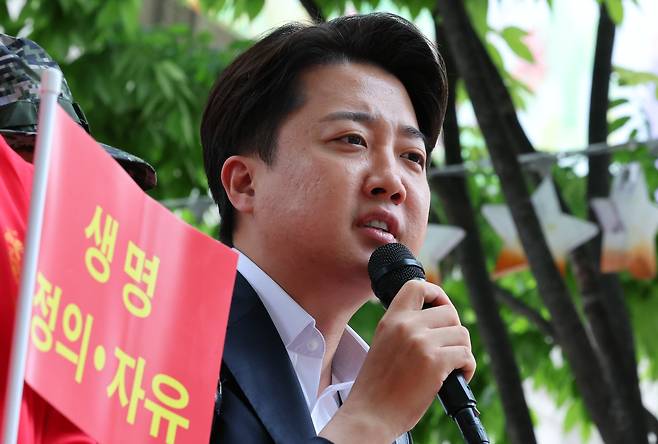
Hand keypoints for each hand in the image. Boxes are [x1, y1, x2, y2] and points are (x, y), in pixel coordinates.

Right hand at [319, 280, 474, 442]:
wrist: (370, 414)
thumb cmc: (377, 387)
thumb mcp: (383, 344)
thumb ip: (404, 330)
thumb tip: (437, 323)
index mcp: (390, 320)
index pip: (417, 286)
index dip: (437, 293)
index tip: (442, 308)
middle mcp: (406, 326)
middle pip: (449, 313)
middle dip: (454, 332)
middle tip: (448, 350)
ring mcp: (421, 342)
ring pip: (462, 334)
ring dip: (462, 351)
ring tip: (452, 367)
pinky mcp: (435, 362)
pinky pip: (466, 355)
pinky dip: (467, 368)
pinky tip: (457, 378)